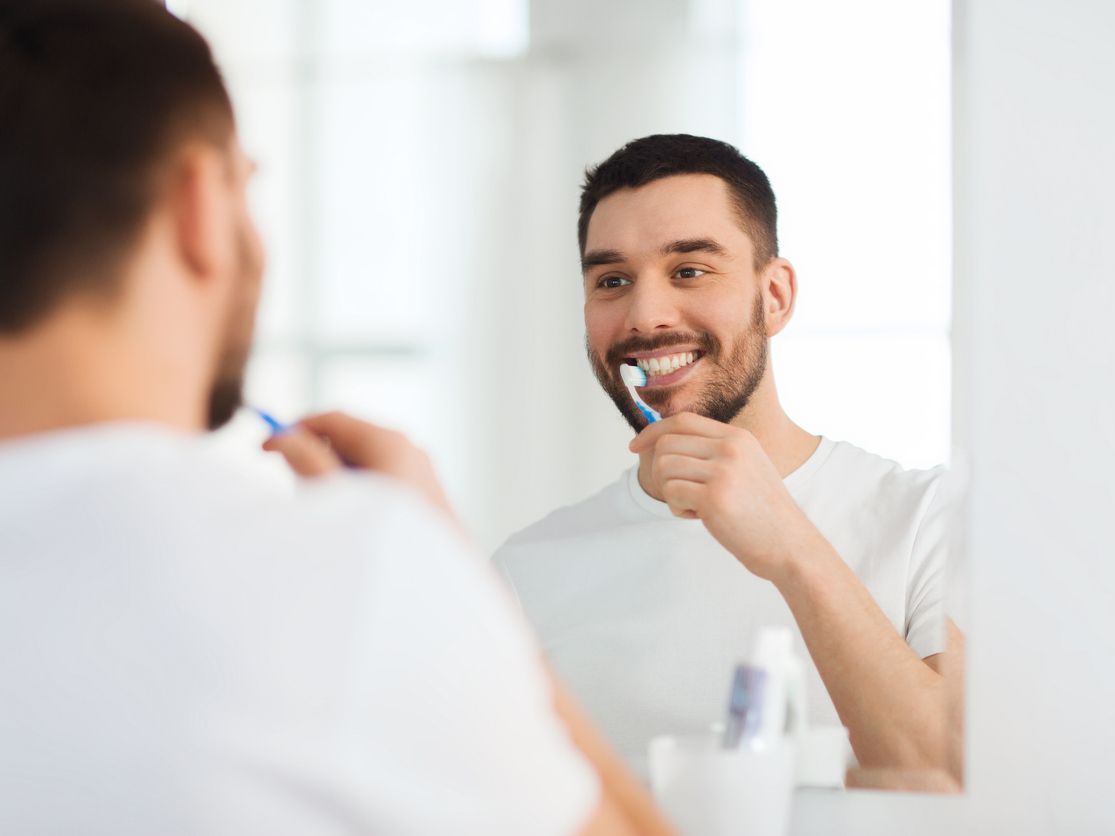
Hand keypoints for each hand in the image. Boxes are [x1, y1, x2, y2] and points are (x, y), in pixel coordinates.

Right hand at [263, 411, 457, 524]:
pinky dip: (359, 494)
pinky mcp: (426, 495)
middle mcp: (411, 449)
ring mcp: (422, 471)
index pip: (333, 419)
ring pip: (365, 463)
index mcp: (390, 443)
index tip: (264, 448)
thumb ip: (306, 463)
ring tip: (332, 517)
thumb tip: (284, 438)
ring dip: (337, 481)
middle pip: (349, 440)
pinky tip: (356, 528)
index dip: (294, 429)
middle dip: (316, 458)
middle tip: (296, 489)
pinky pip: (383, 482)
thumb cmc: (387, 543)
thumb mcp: (336, 498)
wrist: (440, 588)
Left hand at [629, 413, 818, 583]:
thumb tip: (663, 442)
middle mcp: (731, 448)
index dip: (652, 432)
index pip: (682, 421)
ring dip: (671, 492)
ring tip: (696, 506)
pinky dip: (678, 509)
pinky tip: (701, 518)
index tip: (635, 447)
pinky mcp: (714, 498)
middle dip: (663, 472)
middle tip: (684, 494)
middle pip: (667, 444)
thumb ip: (714, 451)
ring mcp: (723, 471)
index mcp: (738, 437)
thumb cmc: (762, 513)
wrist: (791, 546)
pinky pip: (671, 494)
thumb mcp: (746, 467)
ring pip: (664, 468)